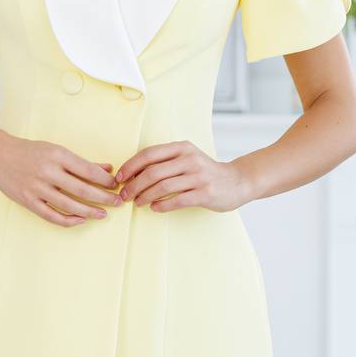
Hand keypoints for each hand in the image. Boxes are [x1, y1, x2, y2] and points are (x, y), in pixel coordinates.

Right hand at [0, 135, 123, 227]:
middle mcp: (48, 172)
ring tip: (103, 214)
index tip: (116, 185)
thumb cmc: (31, 151)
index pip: (88, 170)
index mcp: (58, 155)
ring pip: (69, 205)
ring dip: (90, 211)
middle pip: (82, 190)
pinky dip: (69, 220)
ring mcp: (37, 188)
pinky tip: (81, 220)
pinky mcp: (28, 201)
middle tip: (118, 202)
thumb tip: (107, 169)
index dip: (105, 180)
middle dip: (104, 198)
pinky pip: (52, 215)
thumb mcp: (57, 150)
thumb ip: (82, 162)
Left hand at [114, 141, 251, 212]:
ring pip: (163, 186)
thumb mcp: (186, 158)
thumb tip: (132, 174)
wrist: (237, 181)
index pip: (149, 154)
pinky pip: (177, 200)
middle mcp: (190, 159)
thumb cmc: (204, 171)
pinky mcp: (205, 192)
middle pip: (153, 172)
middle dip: (134, 185)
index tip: (119, 178)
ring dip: (145, 196)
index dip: (131, 166)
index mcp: (181, 147)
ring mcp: (198, 176)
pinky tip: (154, 208)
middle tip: (124, 195)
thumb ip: (164, 162)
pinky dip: (162, 205)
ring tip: (137, 203)